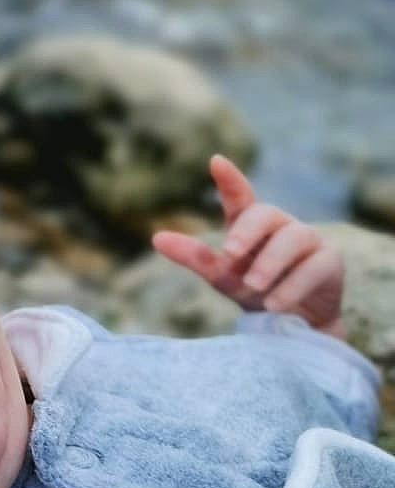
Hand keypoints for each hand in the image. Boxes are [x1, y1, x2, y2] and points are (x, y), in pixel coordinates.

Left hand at [151, 154, 344, 337]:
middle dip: (247, 232)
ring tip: (253, 287)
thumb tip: (157, 238)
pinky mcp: (330, 261)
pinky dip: (292, 286)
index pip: (241, 198)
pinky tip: (275, 304)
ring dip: (270, 263)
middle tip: (230, 253)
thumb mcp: (222, 276)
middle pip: (265, 213)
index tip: (216, 162)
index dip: (230, 180)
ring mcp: (308, 239)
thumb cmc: (256, 292)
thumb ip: (194, 257)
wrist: (294, 325)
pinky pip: (314, 267)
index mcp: (251, 225)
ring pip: (293, 238)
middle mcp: (280, 225)